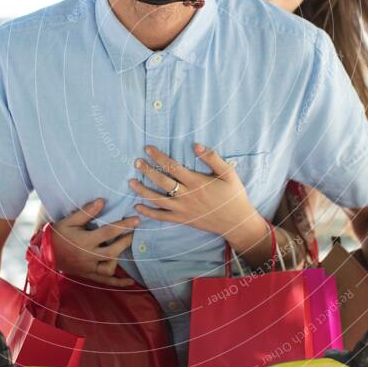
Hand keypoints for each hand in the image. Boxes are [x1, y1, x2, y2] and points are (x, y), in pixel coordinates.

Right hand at [49, 199, 139, 286]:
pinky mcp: (88, 275)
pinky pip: (105, 281)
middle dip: (126, 241)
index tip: (136, 220)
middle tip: (135, 232)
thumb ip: (86, 212)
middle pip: (113, 251)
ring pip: (109, 268)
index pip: (108, 232)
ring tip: (123, 246)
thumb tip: (102, 201)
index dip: (124, 225)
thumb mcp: (69, 221)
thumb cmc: (57, 235)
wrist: (44, 254)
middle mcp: (88, 256)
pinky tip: (130, 282)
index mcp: (84, 241)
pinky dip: (118, 282)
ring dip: (119, 258)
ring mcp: (88, 268)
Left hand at [129, 144, 266, 249]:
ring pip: (157, 200)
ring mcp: (182, 209)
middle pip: (161, 181)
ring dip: (142, 190)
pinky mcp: (182, 219)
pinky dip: (148, 212)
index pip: (172, 167)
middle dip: (146, 171)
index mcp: (196, 182)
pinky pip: (161, 217)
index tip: (147, 149)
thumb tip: (196, 145)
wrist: (236, 221)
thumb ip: (212, 158)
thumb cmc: (233, 195)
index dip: (158, 157)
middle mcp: (186, 196)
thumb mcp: (228, 173)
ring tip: (131, 182)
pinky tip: (137, 206)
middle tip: (136, 162)